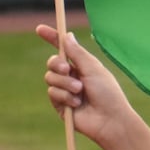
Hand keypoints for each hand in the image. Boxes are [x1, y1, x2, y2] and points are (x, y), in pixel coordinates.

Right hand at [38, 25, 137, 148]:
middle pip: (52, 63)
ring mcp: (65, 91)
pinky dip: (64, 96)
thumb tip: (67, 35)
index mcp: (83, 67)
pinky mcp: (60, 105)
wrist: (110, 120)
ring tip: (79, 90)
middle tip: (67, 68)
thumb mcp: (93, 69)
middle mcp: (72, 77)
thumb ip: (78, 53)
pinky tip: (77, 103)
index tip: (40, 29)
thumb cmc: (108, 94)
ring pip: (50, 78)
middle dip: (57, 63)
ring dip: (65, 83)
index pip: (64, 50)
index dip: (52, 38)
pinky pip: (52, 93)